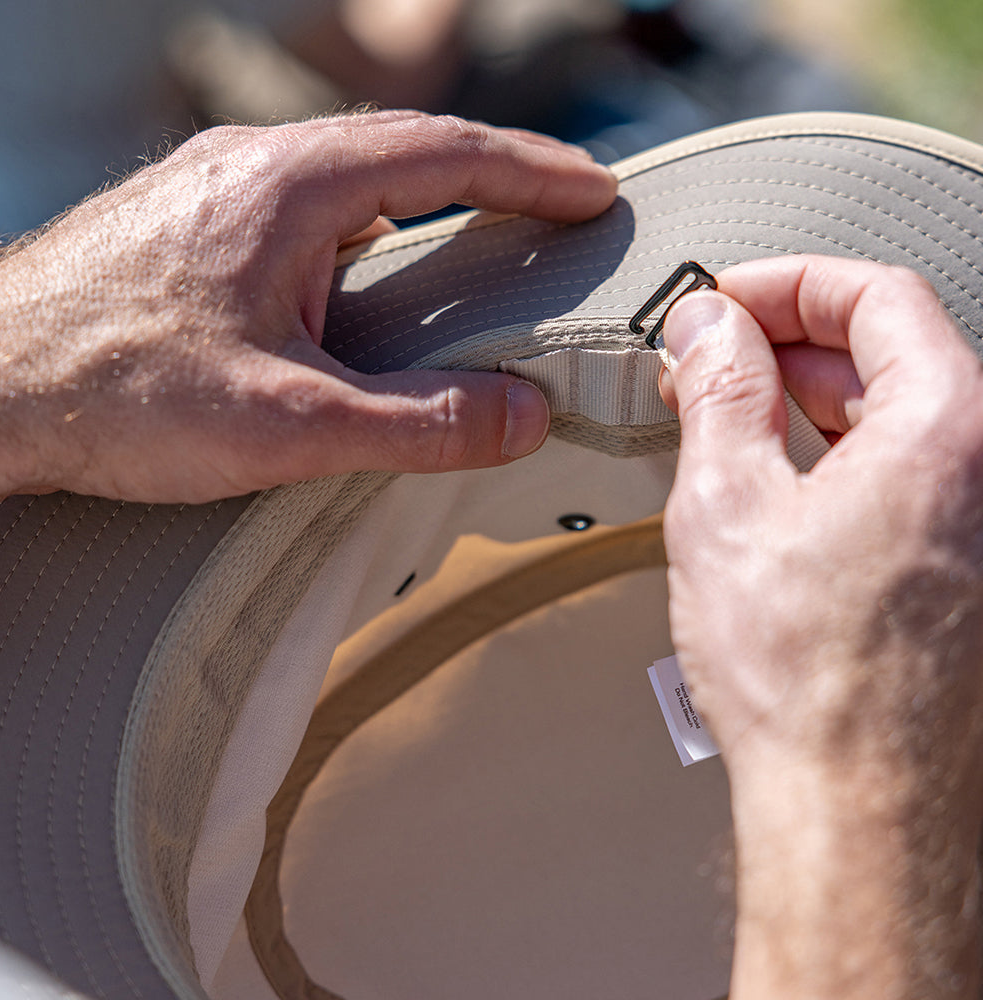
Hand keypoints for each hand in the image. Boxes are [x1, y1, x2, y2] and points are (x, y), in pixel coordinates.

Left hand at [0, 110, 616, 505]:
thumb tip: (524, 416)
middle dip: (495, 181)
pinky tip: (374, 282)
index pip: (448, 154)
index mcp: (290, 185)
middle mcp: (254, 168)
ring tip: (484, 245)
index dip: (535, 173)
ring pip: (354, 184)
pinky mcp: (195, 231)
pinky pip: (309, 215)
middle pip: (406, 154)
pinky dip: (369, 237)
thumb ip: (421, 423)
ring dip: (428, 207)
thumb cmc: (114, 393)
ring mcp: (218, 193)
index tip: (596, 192)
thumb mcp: (291, 424)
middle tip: (557, 213)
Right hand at [661, 256, 982, 998]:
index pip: (877, 297)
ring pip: (895, 416)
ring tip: (725, 419)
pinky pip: (904, 474)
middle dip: (787, 343)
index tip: (725, 300)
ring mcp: (981, 522)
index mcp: (951, 429)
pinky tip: (775, 477)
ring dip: (807, 401)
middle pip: (889, 353)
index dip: (787, 283)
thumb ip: (719, 391)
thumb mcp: (727, 502)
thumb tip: (707, 328)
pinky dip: (836, 455)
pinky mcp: (964, 569)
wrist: (855, 807)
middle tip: (707, 360)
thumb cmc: (804, 679)